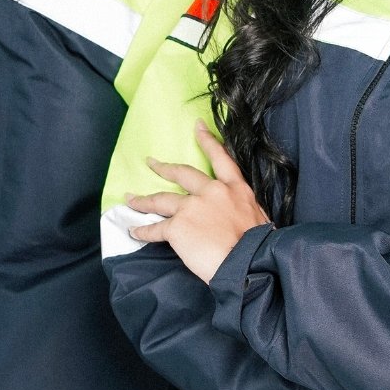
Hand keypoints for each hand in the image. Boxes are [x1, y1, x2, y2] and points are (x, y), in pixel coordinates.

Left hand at [126, 120, 269, 282]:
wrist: (249, 263)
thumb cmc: (259, 246)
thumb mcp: (257, 217)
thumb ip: (240, 209)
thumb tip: (236, 214)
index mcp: (235, 188)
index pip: (220, 159)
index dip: (207, 141)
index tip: (197, 127)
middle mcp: (211, 191)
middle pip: (182, 174)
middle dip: (164, 168)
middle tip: (151, 162)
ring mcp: (192, 207)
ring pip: (161, 199)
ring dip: (143, 199)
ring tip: (130, 199)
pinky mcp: (178, 227)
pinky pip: (156, 228)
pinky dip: (143, 230)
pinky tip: (134, 231)